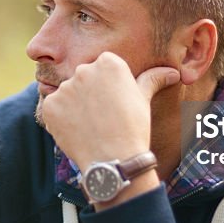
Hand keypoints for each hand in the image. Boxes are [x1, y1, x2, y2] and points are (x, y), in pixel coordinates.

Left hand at [41, 52, 179, 177]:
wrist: (114, 160)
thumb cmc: (133, 128)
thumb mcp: (143, 100)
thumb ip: (152, 79)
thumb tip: (173, 73)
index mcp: (109, 62)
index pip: (102, 66)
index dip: (107, 86)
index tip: (113, 102)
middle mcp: (84, 69)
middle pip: (84, 77)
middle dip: (90, 93)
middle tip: (102, 116)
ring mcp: (65, 88)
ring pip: (68, 93)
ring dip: (75, 106)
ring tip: (91, 126)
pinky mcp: (50, 105)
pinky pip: (54, 108)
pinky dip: (62, 119)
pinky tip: (77, 131)